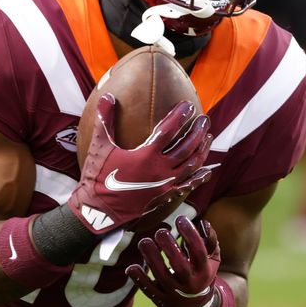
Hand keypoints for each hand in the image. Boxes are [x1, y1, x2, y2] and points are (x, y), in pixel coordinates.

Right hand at [68, 94, 211, 234]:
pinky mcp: (165, 196)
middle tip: (204, 119)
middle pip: (187, 147)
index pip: (169, 130)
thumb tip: (106, 95)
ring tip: (208, 137)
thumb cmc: (97, 177)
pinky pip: (188, 185)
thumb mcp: (99, 146)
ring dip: (202, 150)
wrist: (99, 211)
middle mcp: (160, 170)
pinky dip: (199, 177)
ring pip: (192, 165)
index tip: (188, 105)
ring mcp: (165, 185)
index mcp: (146, 155)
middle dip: (197, 132)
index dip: (180, 116)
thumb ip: (105, 119)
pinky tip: (206, 170)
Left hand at [126, 216, 222, 306]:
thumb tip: (203, 223)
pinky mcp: (160, 298)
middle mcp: (189, 282)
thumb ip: (210, 240)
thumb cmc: (201, 273)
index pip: (199, 252)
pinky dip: (138, 278)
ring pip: (161, 276)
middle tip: (160, 231)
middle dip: (169, 246)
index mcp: (203, 270)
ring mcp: (174, 292)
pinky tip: (132, 267)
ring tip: (145, 242)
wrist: (195, 306)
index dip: (190, 234)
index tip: (181, 219)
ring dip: (151, 257)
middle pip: (180, 266)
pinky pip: (148, 289)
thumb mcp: (212, 259)